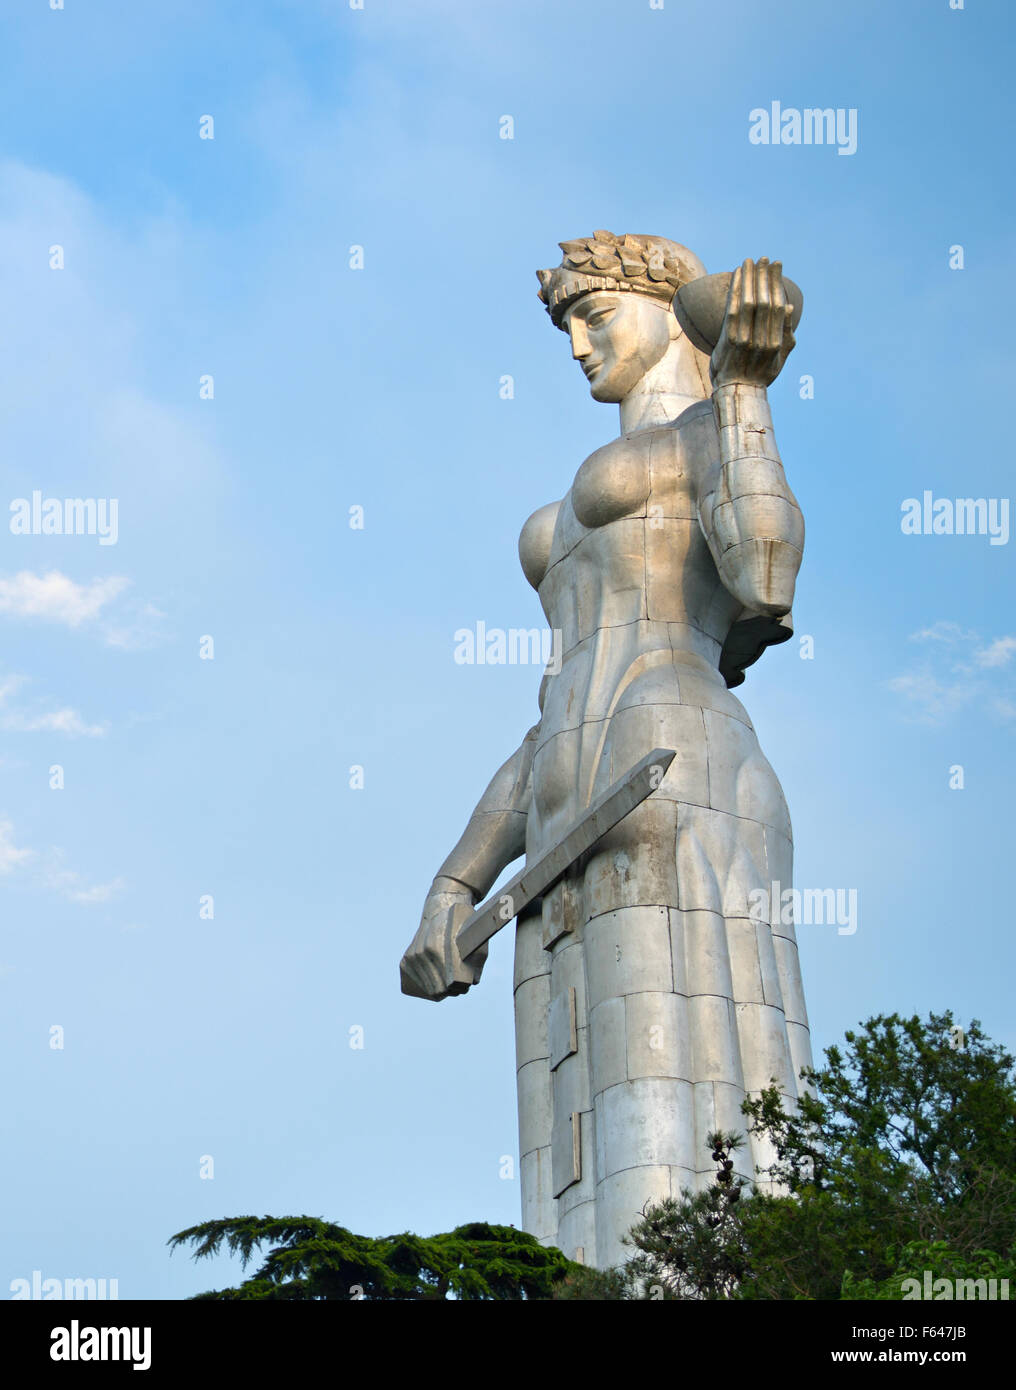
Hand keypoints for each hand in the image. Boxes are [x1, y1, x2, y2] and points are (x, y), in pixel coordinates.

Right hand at [399, 876, 486, 1000]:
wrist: (441, 907)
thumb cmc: (462, 926)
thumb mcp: (474, 940)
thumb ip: (476, 964)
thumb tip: (472, 983)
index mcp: (439, 948)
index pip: (445, 984)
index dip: (454, 991)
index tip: (459, 990)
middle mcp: (424, 951)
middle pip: (435, 987)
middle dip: (445, 992)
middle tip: (453, 991)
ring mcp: (414, 954)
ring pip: (424, 984)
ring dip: (433, 989)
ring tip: (444, 988)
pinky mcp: (407, 956)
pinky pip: (414, 977)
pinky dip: (422, 983)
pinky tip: (429, 984)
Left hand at [710, 257, 795, 388]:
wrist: (737, 393)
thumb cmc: (759, 375)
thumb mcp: (779, 358)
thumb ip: (787, 333)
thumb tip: (789, 306)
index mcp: (777, 341)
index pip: (778, 304)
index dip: (777, 282)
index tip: (776, 265)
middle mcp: (763, 339)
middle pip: (765, 300)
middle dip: (764, 276)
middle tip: (764, 258)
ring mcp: (745, 340)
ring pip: (750, 302)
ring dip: (750, 279)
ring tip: (749, 261)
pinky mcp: (729, 341)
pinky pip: (733, 310)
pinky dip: (736, 291)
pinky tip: (736, 276)